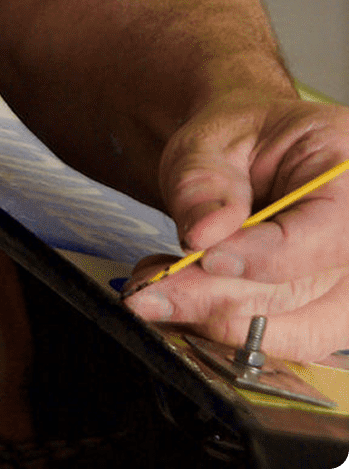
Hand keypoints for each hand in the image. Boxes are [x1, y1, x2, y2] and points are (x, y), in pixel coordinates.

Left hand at [124, 93, 348, 362]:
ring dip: (215, 318)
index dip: (261, 256)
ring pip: (295, 329)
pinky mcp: (331, 310)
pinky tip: (180, 296)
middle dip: (216, 297)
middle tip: (149, 291)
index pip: (322, 236)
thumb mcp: (209, 141)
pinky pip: (286, 339)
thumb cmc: (240, 139)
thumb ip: (204, 184)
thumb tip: (204, 236)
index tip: (203, 256)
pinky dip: (226, 325)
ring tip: (156, 289)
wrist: (252, 152)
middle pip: (303, 290)